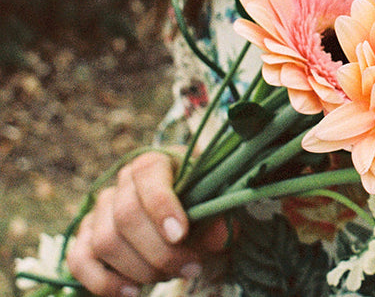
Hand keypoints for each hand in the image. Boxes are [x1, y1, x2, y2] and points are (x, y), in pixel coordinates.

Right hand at [67, 152, 228, 296]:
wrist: (187, 214)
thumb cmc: (202, 205)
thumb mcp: (217, 206)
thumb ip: (220, 219)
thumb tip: (223, 235)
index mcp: (155, 163)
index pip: (148, 174)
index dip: (161, 206)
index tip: (180, 235)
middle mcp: (122, 183)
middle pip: (126, 216)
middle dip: (159, 251)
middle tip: (191, 268)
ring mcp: (100, 210)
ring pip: (105, 242)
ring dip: (140, 269)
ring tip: (170, 276)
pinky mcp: (86, 238)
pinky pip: (79, 261)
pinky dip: (104, 282)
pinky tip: (133, 292)